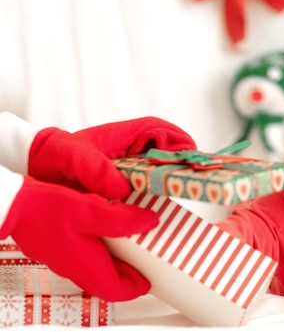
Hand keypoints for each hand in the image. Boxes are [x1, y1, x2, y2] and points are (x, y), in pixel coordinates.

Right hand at [1, 176, 158, 300]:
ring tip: (135, 247)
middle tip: (147, 263)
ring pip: (98, 270)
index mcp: (87, 266)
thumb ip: (122, 220)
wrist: (11, 206)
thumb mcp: (91, 211)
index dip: (137, 287)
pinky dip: (105, 252)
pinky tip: (110, 233)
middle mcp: (77, 268)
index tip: (152, 278)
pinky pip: (88, 258)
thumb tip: (150, 222)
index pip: (117, 291)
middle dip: (130, 277)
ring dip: (118, 264)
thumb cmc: (46, 209)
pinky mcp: (60, 248)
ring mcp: (67, 259)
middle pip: (109, 283)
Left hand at [28, 116, 196, 199]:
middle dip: (183, 159)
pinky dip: (158, 189)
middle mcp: (129, 147)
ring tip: (185, 189)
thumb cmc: (54, 155)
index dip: (179, 139)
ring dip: (173, 174)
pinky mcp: (125, 179)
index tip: (193, 153)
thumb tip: (123, 187)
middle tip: (196, 176)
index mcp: (121, 134)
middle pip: (166, 148)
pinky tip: (162, 202)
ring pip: (160, 165)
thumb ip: (96, 168)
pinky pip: (148, 180)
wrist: (37, 168)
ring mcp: (128, 163)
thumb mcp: (72, 158)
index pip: (159, 129)